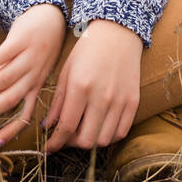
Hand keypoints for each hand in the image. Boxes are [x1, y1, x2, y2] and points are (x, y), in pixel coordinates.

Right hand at [0, 3, 66, 147]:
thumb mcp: (35, 71)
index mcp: (37, 86)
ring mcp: (28, 57)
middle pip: (10, 99)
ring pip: (4, 80)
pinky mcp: (20, 40)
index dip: (11, 130)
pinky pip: (3, 55)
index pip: (25, 114)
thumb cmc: (40, 48)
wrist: (51, 17)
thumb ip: (16, 87)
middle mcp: (34, 75)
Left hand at [42, 19, 143, 152]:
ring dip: (90, 142)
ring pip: (104, 140)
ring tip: (83, 132)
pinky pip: (121, 132)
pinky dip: (109, 137)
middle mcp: (101, 97)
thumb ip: (58, 102)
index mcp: (80, 87)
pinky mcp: (133, 101)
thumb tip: (47, 127)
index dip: (55, 142)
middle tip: (65, 138)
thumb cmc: (87, 50)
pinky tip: (100, 128)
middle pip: (86, 140)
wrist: (117, 33)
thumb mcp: (66, 72)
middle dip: (71, 144)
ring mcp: (120, 100)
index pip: (66, 127)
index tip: (48, 148)